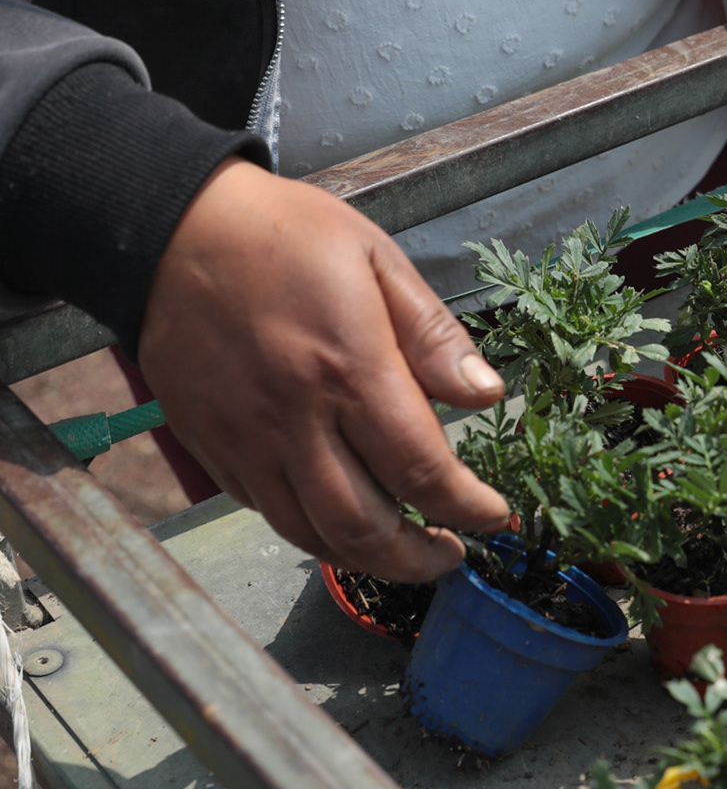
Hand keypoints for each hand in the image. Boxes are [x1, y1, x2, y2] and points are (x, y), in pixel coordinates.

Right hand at [139, 158, 509, 580]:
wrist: (169, 228)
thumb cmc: (283, 235)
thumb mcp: (377, 260)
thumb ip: (433, 335)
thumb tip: (487, 395)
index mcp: (349, 371)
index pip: (421, 471)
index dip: (467, 508)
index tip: (494, 517)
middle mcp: (295, 420)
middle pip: (362, 529)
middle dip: (418, 559)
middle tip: (451, 555)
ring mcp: (245, 440)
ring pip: (308, 534)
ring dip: (366, 559)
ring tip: (404, 550)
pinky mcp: (209, 445)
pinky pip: (265, 511)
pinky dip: (311, 529)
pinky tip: (341, 516)